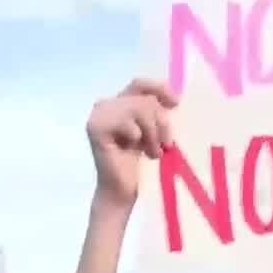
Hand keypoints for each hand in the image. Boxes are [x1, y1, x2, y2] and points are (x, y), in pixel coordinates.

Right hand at [85, 79, 177, 210]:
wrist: (122, 188)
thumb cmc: (137, 161)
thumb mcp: (151, 130)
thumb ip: (155, 110)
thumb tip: (174, 97)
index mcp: (117, 102)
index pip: (139, 84)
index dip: (159, 89)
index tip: (175, 103)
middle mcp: (104, 104)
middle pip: (143, 98)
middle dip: (160, 121)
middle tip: (165, 143)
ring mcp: (98, 115)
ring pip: (139, 109)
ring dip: (152, 133)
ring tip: (152, 151)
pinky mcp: (96, 128)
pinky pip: (129, 124)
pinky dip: (139, 138)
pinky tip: (135, 151)